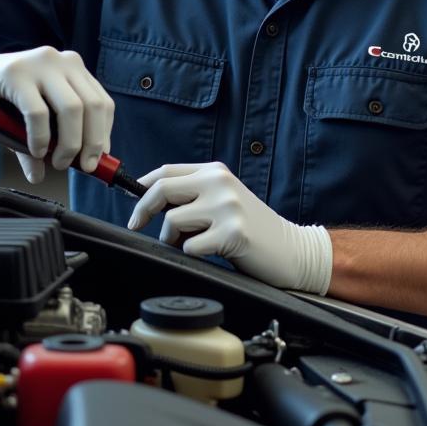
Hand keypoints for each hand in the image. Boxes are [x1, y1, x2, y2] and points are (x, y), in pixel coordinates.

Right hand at [0, 41, 113, 183]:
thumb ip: (44, 142)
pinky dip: (40, 138)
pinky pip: (38, 112)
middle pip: (93, 106)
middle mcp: (61, 61)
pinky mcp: (16, 73)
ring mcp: (39, 64)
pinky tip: (36, 150)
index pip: (102, 103)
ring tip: (56, 161)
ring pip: (71, 109)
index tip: (98, 159)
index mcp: (73, 68)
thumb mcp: (29, 122)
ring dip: (68, 143)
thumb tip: (45, 175)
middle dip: (91, 143)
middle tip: (81, 166)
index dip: (104, 134)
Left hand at [127, 162, 332, 293]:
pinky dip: (193, 254)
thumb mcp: (224, 199)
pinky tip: (212, 253)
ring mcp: (227, 207)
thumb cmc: (253, 228)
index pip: (166, 171)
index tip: (133, 206)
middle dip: (142, 210)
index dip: (142, 187)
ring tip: (189, 244)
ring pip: (173, 221)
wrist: (293, 250)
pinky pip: (190, 246)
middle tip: (137, 226)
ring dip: (172, 239)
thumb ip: (194, 194)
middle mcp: (220, 183)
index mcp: (216, 171)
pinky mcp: (233, 233)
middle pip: (162, 189)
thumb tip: (149, 200)